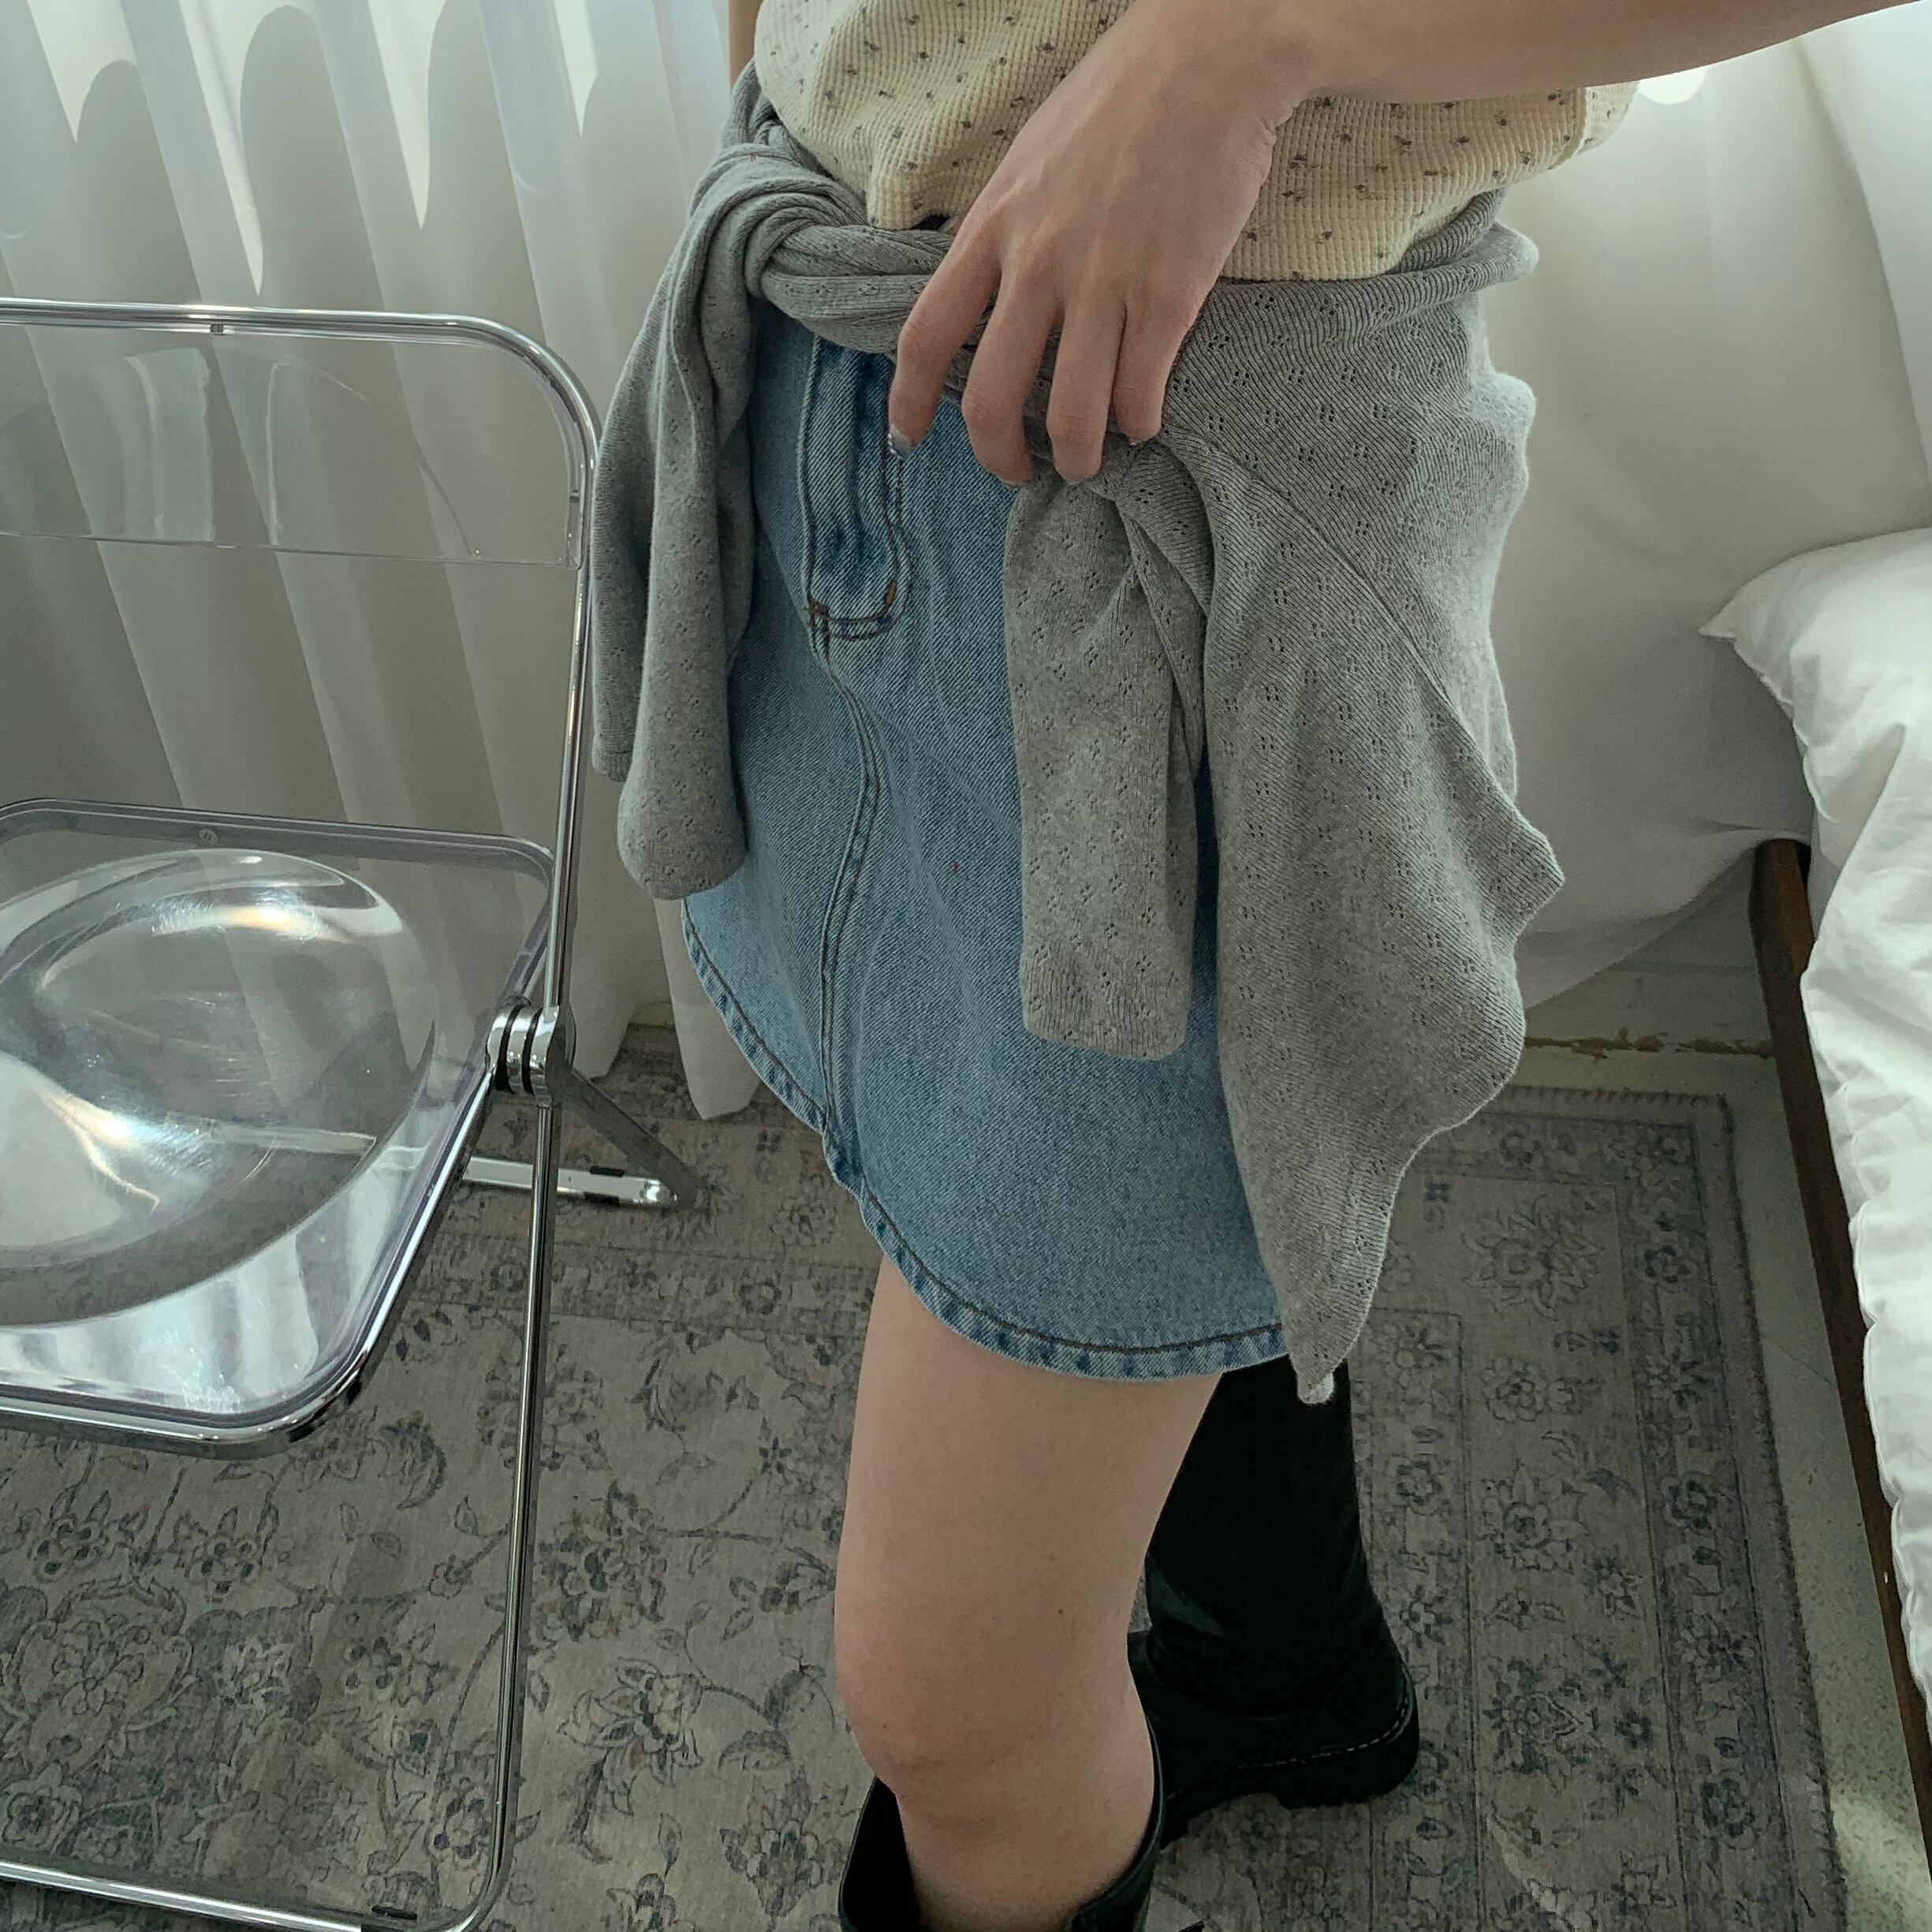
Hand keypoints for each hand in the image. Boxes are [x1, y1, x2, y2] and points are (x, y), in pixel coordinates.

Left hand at [886, 0, 1310, 486]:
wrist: (1208, 60)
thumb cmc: (1118, 103)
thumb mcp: (1027, 161)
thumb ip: (1002, 231)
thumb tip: (985, 296)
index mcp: (993, 228)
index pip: (925, 334)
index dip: (908, 401)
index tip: (910, 437)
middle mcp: (1038, 263)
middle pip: (992, 398)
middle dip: (1000, 456)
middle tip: (1019, 470)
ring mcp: (1105, 282)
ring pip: (1072, 415)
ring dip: (1077, 457)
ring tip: (1087, 461)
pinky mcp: (1170, 295)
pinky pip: (1139, 393)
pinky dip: (1138, 424)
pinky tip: (1142, 421)